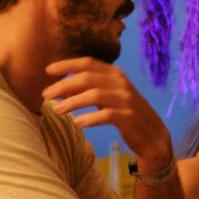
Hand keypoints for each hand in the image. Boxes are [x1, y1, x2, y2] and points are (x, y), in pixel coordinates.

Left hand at [42, 57, 170, 172]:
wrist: (153, 135)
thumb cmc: (125, 114)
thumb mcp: (106, 98)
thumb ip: (87, 91)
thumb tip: (60, 89)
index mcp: (115, 74)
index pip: (88, 63)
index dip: (67, 65)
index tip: (48, 70)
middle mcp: (121, 83)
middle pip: (87, 78)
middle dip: (64, 85)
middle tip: (46, 95)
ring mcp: (126, 99)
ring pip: (95, 95)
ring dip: (72, 102)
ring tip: (57, 110)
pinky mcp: (129, 117)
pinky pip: (106, 115)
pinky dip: (89, 118)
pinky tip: (77, 123)